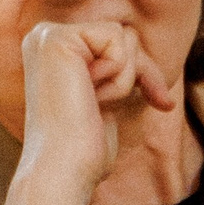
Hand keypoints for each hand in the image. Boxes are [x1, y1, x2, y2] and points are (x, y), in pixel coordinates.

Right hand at [14, 19, 176, 204]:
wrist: (62, 168)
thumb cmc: (83, 147)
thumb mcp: (106, 99)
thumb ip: (116, 73)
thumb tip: (147, 66)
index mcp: (53, 51)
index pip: (117, 42)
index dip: (142, 74)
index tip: (160, 103)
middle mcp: (43, 37)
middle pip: (124, 35)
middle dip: (138, 74)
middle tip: (113, 107)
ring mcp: (46, 36)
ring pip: (123, 37)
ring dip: (122, 79)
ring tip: (91, 103)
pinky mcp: (55, 39)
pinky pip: (116, 39)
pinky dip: (117, 75)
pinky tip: (90, 96)